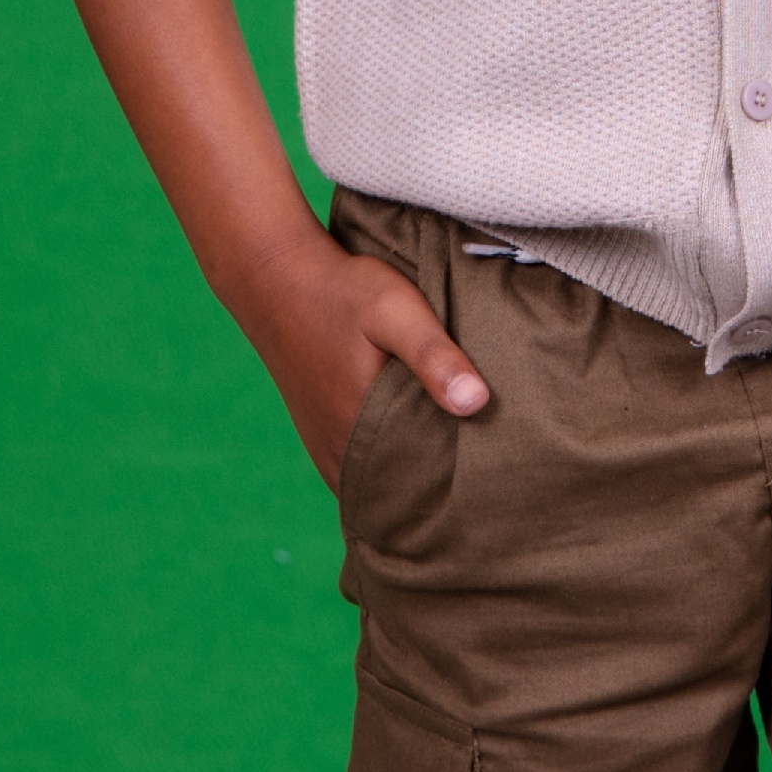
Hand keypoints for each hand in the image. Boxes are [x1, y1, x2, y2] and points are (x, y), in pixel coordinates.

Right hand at [240, 226, 490, 489]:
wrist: (275, 278)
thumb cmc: (341, 292)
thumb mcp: (395, 311)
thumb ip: (433, 356)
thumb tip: (476, 403)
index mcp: (360, 433)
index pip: (421, 488)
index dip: (460, 483)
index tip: (496, 473)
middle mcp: (338, 454)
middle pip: (403, 492)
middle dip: (441, 486)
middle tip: (487, 470)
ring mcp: (326, 450)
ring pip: (382, 484)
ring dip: (415, 475)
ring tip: (460, 457)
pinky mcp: (322, 438)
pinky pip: (364, 470)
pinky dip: (391, 464)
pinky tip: (419, 442)